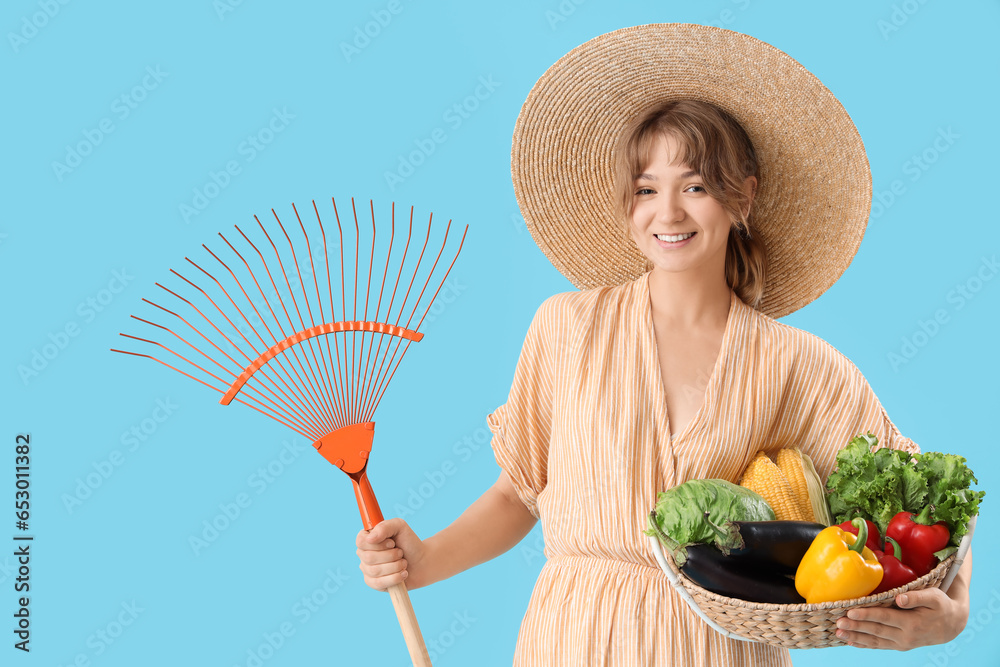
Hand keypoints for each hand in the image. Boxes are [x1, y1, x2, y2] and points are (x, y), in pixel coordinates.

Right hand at [356, 518, 428, 590]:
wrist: (421, 562)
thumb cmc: (409, 543)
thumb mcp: (400, 527)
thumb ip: (385, 526)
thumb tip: (370, 538)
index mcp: (368, 538)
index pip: (361, 541)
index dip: (378, 544)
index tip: (392, 543)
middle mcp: (364, 553)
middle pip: (368, 558)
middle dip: (391, 556)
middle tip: (401, 553)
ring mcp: (367, 569)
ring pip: (375, 571)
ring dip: (395, 566)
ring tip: (404, 563)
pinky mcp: (373, 583)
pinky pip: (378, 583)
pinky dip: (394, 578)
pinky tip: (403, 573)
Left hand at [835, 587, 968, 649]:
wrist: (951, 626)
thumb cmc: (940, 606)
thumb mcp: (934, 598)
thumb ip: (916, 597)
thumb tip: (900, 598)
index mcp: (912, 623)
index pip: (884, 618)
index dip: (867, 615)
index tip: (851, 612)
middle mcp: (905, 636)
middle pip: (876, 631)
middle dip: (856, 627)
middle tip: (838, 623)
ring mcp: (902, 643)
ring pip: (875, 641)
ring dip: (856, 637)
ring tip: (838, 633)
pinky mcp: (899, 645)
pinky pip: (879, 646)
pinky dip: (864, 644)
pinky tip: (851, 642)